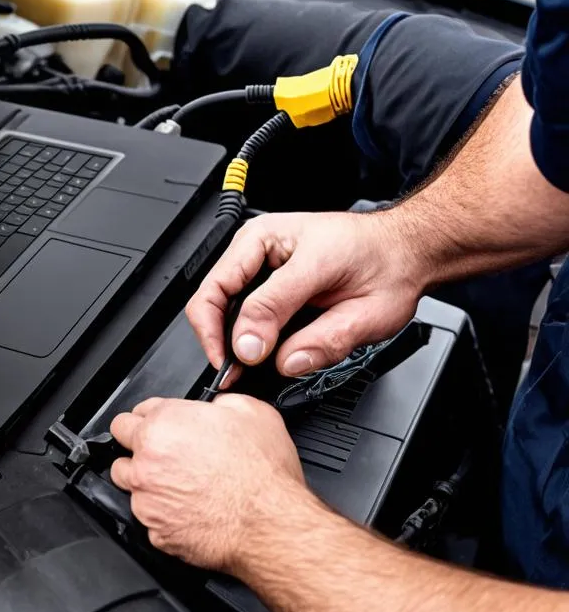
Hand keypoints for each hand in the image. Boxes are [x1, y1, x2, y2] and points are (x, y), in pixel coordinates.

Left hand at [109, 394, 308, 573]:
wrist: (271, 524)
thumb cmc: (263, 473)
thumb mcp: (250, 411)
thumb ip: (218, 403)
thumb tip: (213, 408)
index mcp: (164, 425)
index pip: (136, 412)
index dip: (154, 417)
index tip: (164, 425)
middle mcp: (147, 460)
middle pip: (119, 443)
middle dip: (138, 443)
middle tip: (164, 451)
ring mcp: (147, 498)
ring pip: (127, 481)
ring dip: (145, 479)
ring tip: (176, 482)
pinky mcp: (155, 531)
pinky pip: (148, 518)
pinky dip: (163, 513)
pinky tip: (188, 509)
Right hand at [185, 210, 425, 381]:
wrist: (402, 251)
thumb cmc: (386, 265)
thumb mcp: (362, 308)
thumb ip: (321, 337)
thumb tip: (279, 360)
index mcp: (272, 239)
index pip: (223, 291)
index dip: (226, 335)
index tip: (241, 364)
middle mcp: (257, 244)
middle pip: (210, 296)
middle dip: (219, 339)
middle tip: (234, 372)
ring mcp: (255, 257)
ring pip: (218, 302)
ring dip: (230, 336)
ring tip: (247, 363)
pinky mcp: (260, 273)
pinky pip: (236, 304)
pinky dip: (243, 331)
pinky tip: (258, 347)